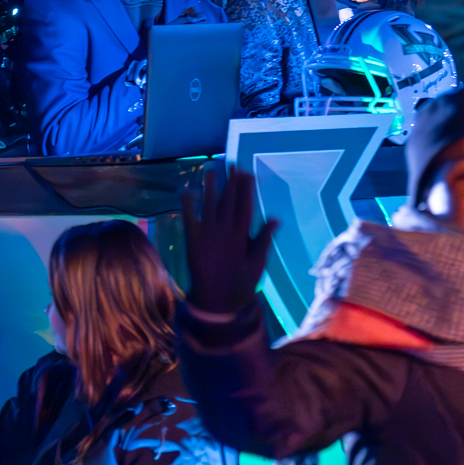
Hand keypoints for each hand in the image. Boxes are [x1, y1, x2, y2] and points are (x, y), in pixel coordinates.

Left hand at [180, 167, 277, 315]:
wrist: (217, 300)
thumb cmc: (241, 282)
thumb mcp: (257, 262)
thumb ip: (264, 239)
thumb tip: (276, 219)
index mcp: (241, 234)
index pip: (245, 205)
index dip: (246, 188)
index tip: (246, 172)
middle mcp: (225, 230)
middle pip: (228, 200)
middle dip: (230, 182)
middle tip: (231, 164)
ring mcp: (208, 234)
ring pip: (209, 204)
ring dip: (209, 187)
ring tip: (210, 170)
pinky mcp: (192, 240)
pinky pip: (189, 218)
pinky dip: (188, 205)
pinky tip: (187, 191)